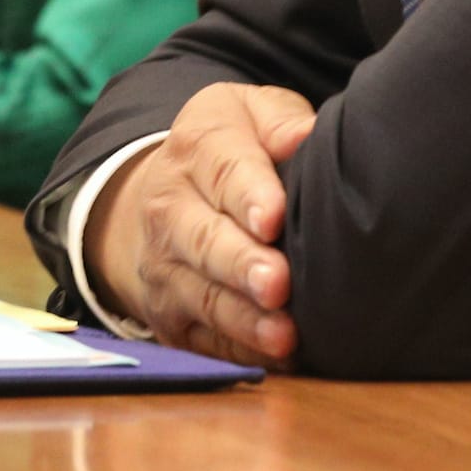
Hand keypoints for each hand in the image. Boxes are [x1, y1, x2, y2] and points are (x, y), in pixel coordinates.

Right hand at [86, 82, 314, 366]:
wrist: (166, 197)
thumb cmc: (232, 151)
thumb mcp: (248, 113)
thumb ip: (279, 120)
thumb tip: (306, 138)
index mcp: (195, 147)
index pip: (223, 167)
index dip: (249, 194)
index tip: (273, 217)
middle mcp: (168, 207)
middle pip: (205, 239)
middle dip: (241, 264)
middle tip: (277, 282)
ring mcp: (164, 266)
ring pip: (202, 295)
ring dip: (243, 319)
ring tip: (283, 334)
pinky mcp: (169, 316)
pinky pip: (204, 339)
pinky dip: (240, 351)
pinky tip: (276, 357)